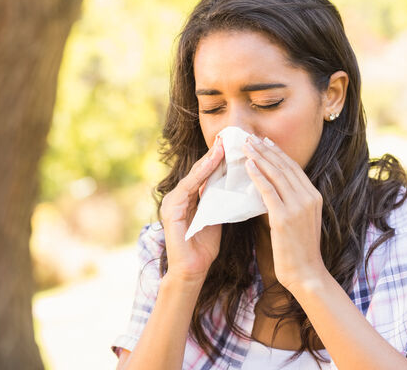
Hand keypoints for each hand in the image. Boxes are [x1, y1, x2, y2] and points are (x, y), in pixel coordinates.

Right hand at [160, 136, 224, 282]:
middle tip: (228, 137)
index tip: (233, 144)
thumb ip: (219, 200)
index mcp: (188, 198)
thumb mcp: (215, 217)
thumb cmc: (203, 247)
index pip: (205, 174)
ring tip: (222, 146)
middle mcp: (178, 197)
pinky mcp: (171, 210)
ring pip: (194, 176)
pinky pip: (188, 188)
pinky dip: (200, 175)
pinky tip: (212, 163)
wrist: (191, 270)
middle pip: (199, 171)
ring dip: (208, 160)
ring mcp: (172, 202)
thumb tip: (235, 183)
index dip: (218, 159)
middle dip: (214, 154)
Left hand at [242, 134, 326, 291]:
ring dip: (259, 157)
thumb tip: (272, 189)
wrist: (307, 274)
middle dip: (266, 150)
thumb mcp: (300, 221)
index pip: (294, 168)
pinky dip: (258, 176)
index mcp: (314, 197)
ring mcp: (298, 207)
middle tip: (250, 137)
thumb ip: (290, 203)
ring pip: (276, 174)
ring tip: (245, 146)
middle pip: (284, 166)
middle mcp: (309, 198)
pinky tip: (248, 165)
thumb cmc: (299, 251)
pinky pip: (268, 191)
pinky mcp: (284, 218)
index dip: (277, 153)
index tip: (264, 141)